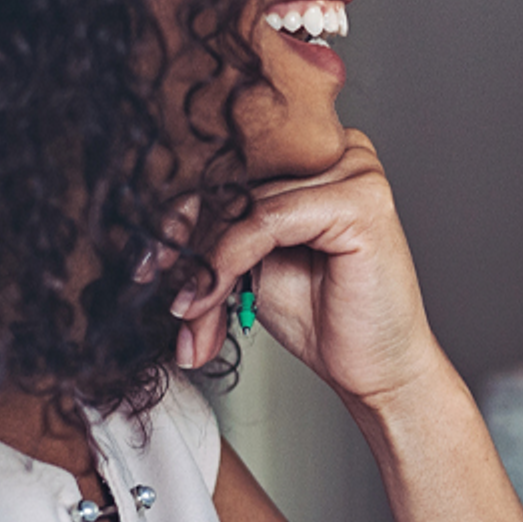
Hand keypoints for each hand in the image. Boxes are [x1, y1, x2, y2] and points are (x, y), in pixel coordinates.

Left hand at [170, 131, 439, 406]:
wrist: (377, 371)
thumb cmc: (326, 317)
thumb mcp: (253, 264)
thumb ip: (216, 232)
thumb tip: (148, 228)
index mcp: (318, 154)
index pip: (230, 163)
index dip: (179, 210)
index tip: (145, 262)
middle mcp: (340, 150)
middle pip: (232, 179)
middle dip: (186, 244)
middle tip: (159, 292)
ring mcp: (356, 171)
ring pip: (242, 203)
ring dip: (203, 265)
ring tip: (189, 317)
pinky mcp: (361, 202)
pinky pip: (265, 219)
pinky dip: (226, 261)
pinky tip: (207, 299)